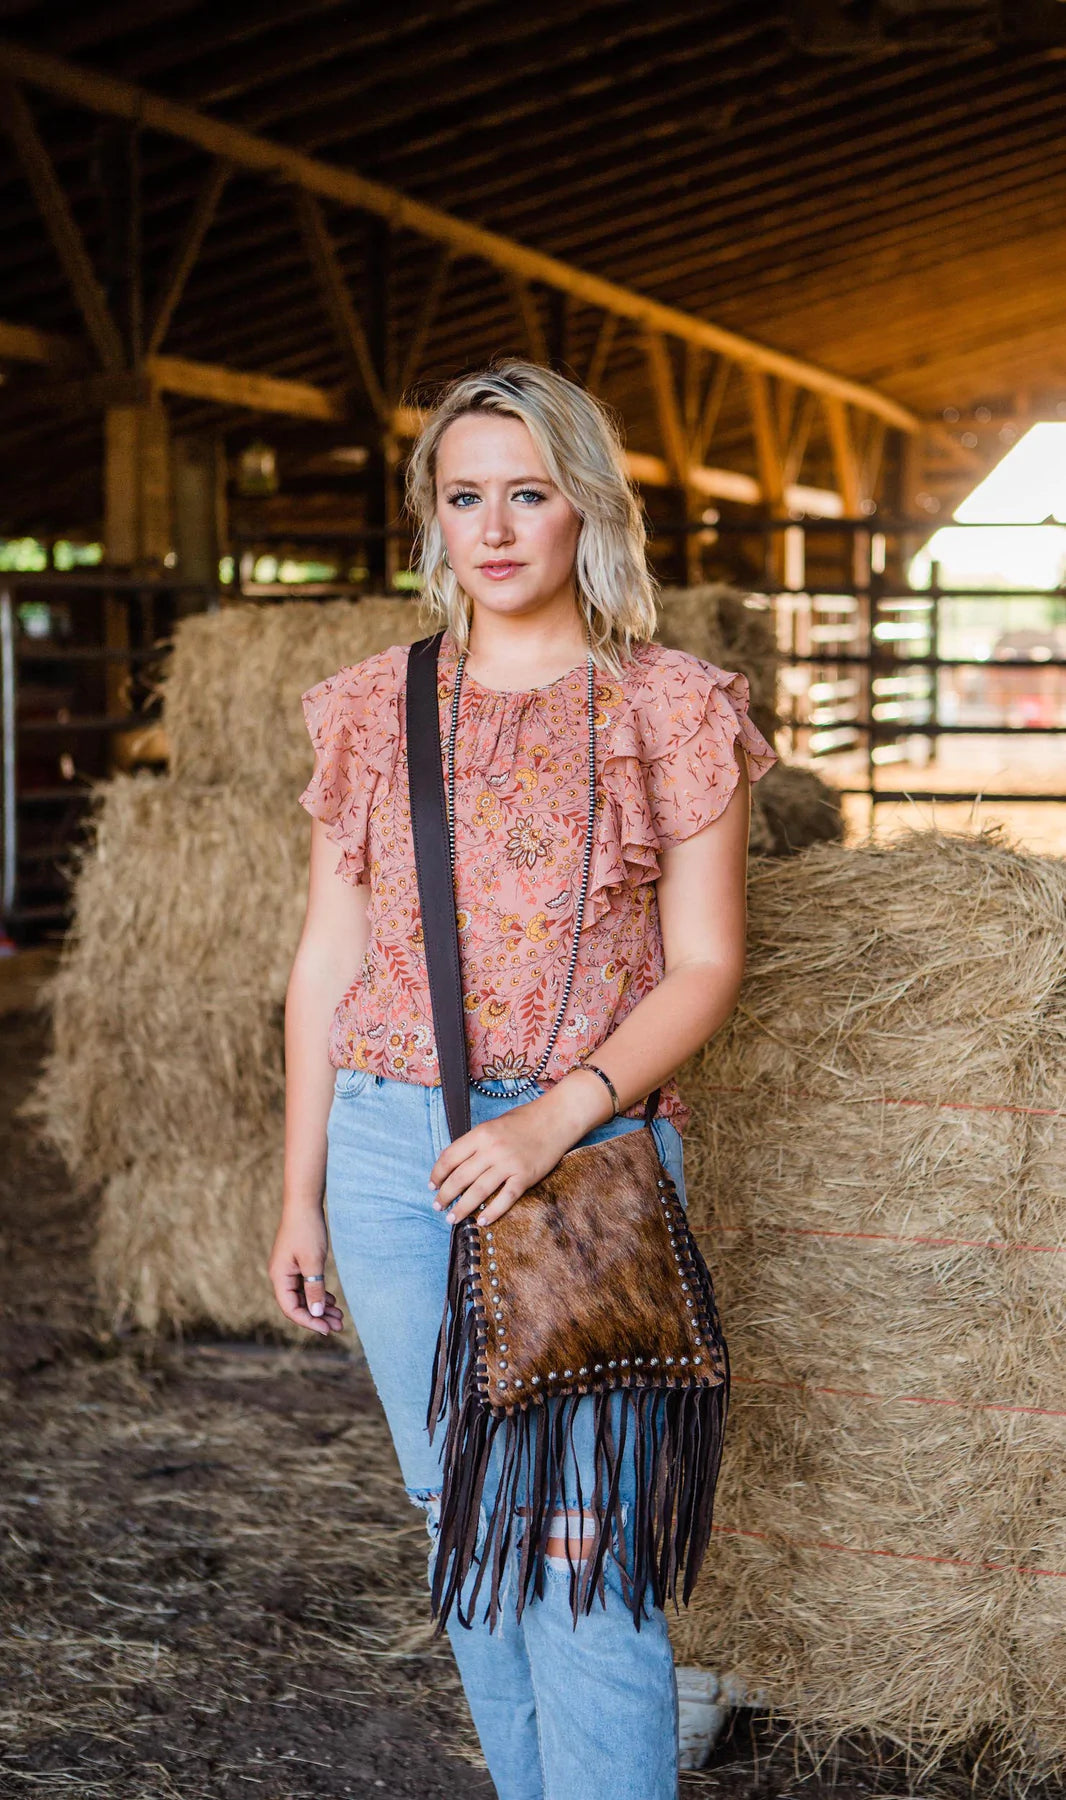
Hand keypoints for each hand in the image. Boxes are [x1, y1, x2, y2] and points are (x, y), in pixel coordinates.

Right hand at [269, 1211, 343, 1336]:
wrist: (304, 1203)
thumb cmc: (307, 1230)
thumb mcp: (313, 1262)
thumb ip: (314, 1289)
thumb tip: (316, 1313)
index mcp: (279, 1276)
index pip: (291, 1309)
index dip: (309, 1321)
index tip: (327, 1329)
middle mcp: (281, 1275)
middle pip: (298, 1305)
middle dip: (318, 1316)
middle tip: (339, 1326)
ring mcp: (288, 1269)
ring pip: (304, 1296)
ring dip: (320, 1306)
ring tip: (339, 1316)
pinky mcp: (296, 1264)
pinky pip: (306, 1285)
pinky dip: (318, 1293)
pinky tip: (332, 1300)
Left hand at [428, 1081, 604, 1227]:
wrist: (556, 1118)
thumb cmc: (524, 1120)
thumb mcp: (493, 1125)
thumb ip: (476, 1143)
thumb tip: (457, 1165)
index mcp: (481, 1134)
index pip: (450, 1157)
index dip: (437, 1174)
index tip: (432, 1185)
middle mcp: (492, 1149)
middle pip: (460, 1177)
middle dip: (445, 1195)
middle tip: (438, 1206)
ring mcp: (509, 1164)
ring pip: (478, 1191)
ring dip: (462, 1207)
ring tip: (452, 1218)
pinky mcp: (525, 1176)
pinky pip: (505, 1198)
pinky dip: (492, 1212)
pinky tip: (482, 1221)